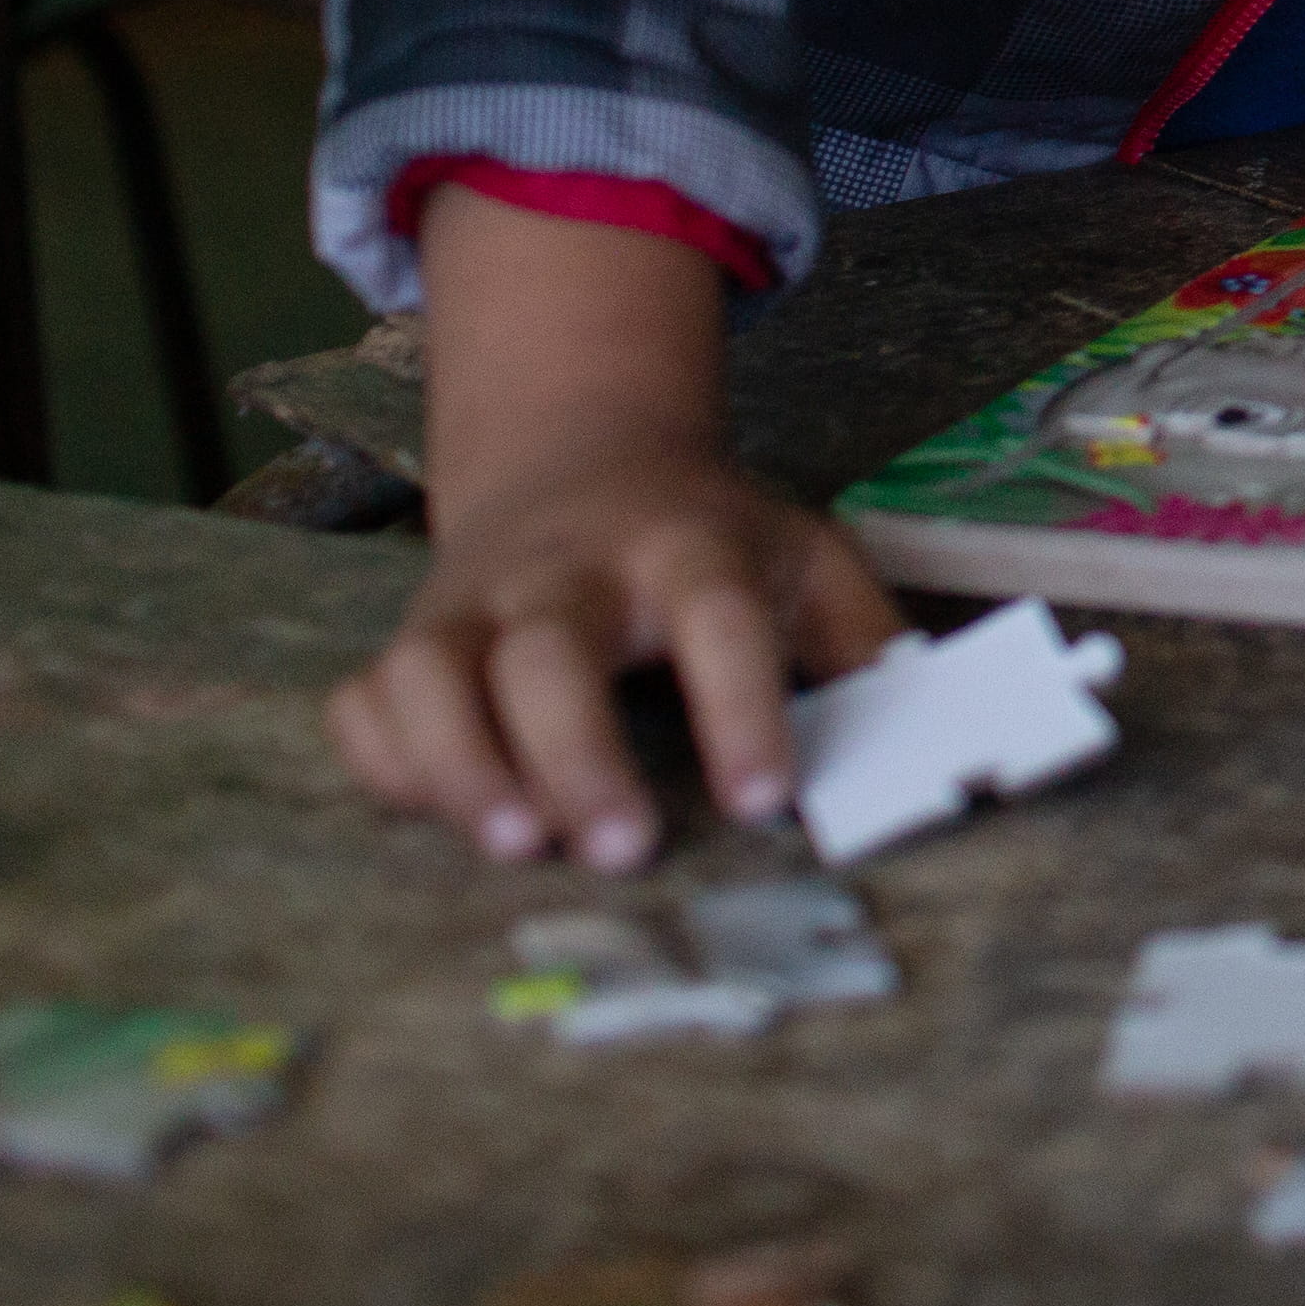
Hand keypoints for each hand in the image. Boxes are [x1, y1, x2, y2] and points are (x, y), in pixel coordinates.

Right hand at [328, 190, 897, 868]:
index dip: (740, 708)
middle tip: (623, 850)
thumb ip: (865, 641)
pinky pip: (365, 700)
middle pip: (549, 651)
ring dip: (459, 763)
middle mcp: (568, 572)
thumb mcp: (807, 559)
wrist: (578, 454)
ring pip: (429, 672)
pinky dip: (383, 760)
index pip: (718, 620)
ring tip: (513, 845)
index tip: (765, 802)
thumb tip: (939, 737)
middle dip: (579, 753)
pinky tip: (432, 811)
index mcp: (686, 548)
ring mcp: (475, 603)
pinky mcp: (409, 638)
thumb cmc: (708, 538)